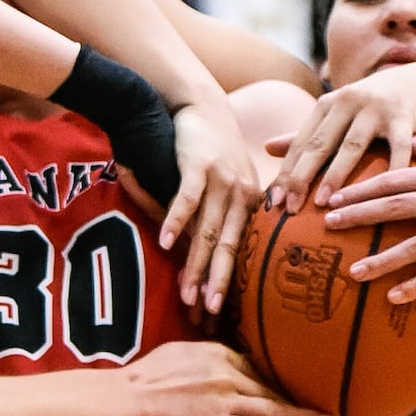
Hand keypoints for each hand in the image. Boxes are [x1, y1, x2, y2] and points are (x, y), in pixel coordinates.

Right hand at [121, 340, 333, 415]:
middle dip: (298, 398)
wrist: (129, 397)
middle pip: (270, 387)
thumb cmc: (145, 376)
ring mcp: (226, 399)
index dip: (275, 381)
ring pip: (272, 407)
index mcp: (218, 352)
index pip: (255, 367)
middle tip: (325, 405)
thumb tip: (219, 360)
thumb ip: (206, 356)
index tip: (291, 389)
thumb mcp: (180, 352)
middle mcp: (228, 373)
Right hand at [160, 103, 261, 314]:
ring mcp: (221, 179)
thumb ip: (230, 214)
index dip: (231, 280)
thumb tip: (222, 254)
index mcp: (252, 202)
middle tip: (209, 312)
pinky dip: (175, 222)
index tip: (223, 311)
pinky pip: (187, 199)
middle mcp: (241, 193)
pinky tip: (164, 244)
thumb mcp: (234, 182)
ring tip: (186, 291)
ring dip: (196, 262)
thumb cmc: (214, 149)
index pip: (242, 249)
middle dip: (218, 281)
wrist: (202, 104)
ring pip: (208, 229)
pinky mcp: (199, 165)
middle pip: (229, 245)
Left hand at [266, 62, 415, 213]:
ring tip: (325, 203)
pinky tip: (383, 194)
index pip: (300, 144)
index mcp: (326, 105)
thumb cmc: (372, 107)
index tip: (273, 203)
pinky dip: (391, 170)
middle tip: (289, 208)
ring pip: (352, 146)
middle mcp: (346, 102)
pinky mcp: (404, 115)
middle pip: (319, 144)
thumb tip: (265, 148)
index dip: (286, 173)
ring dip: (336, 175)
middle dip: (301, 177)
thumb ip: (308, 133)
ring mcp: (375, 107)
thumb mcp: (338, 114)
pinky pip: (398, 147)